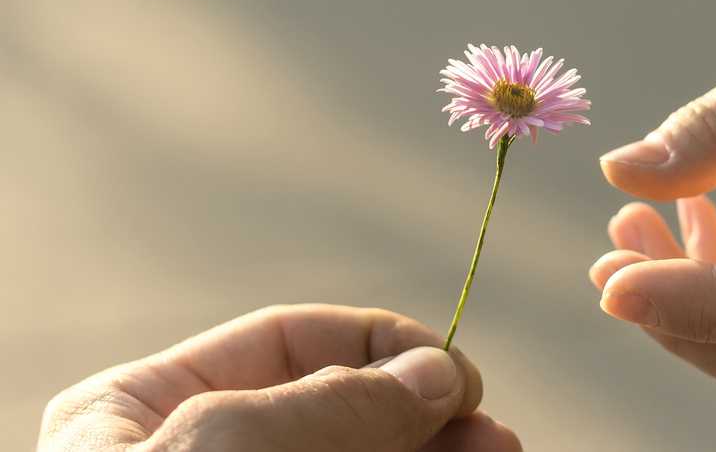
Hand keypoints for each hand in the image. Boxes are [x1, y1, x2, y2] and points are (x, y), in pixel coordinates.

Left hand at [38, 305, 520, 450]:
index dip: (378, 343)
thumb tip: (437, 370)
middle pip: (337, 408)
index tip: (455, 371)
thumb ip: (334, 401)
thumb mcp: (227, 446)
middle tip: (489, 425)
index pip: (286, 341)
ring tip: (500, 451)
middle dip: (420, 409)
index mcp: (148, 406)